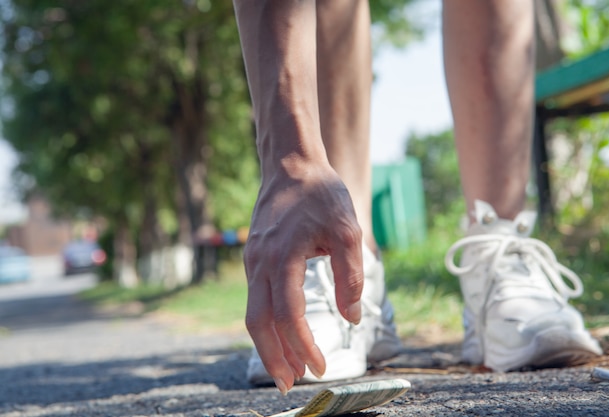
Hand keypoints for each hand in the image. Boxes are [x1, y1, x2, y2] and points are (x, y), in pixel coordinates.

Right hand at [244, 162, 363, 393]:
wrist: (290, 164)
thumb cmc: (321, 194)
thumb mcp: (347, 230)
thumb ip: (350, 275)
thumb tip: (351, 317)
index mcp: (283, 256)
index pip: (288, 314)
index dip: (303, 345)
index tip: (319, 367)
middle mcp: (260, 263)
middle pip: (259, 323)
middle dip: (274, 358)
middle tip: (290, 385)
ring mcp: (253, 261)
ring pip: (254, 313)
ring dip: (268, 345)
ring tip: (286, 369)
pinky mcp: (255, 258)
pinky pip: (256, 298)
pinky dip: (267, 323)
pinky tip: (282, 334)